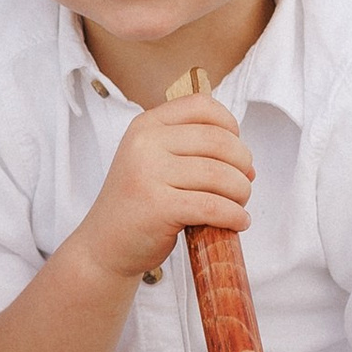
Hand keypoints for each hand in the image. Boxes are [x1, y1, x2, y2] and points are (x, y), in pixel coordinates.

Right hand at [75, 95, 250, 284]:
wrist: (104, 245)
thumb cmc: (137, 205)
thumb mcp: (153, 162)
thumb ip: (192, 152)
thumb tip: (247, 164)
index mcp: (145, 126)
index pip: (201, 106)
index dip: (229, 125)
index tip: (234, 150)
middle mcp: (144, 144)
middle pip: (219, 141)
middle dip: (242, 166)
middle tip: (241, 186)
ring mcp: (148, 174)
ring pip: (220, 175)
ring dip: (241, 193)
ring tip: (237, 205)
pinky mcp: (158, 207)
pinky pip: (213, 206)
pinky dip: (234, 216)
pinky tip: (236, 222)